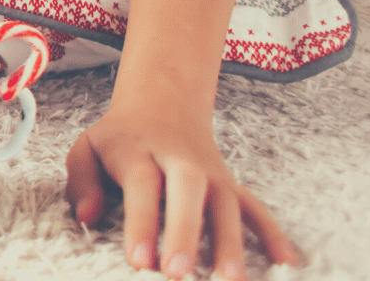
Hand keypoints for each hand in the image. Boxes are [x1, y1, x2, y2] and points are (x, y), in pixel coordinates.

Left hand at [65, 95, 298, 278]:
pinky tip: (287, 264)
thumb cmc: (119, 139)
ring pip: (226, 203)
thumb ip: (81, 180)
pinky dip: (273, 234)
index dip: (140, 223)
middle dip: (184, 231)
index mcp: (139, 150)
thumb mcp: (88, 147)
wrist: (162, 105)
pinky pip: (256, 208)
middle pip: (188, 188)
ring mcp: (211, 173)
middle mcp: (180, 160)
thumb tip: (88, 216)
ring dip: (230, 242)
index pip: (141, 184)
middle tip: (177, 274)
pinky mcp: (231, 186)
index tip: (138, 262)